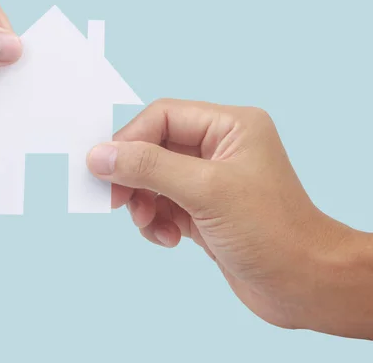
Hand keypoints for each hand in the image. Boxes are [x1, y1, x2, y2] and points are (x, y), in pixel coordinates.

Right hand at [87, 99, 372, 339]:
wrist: (304, 286)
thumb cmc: (273, 232)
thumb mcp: (205, 191)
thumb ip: (149, 168)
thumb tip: (100, 155)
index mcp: (229, 126)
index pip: (163, 117)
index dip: (130, 140)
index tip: (104, 168)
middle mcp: (219, 148)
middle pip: (154, 148)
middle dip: (135, 177)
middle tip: (118, 201)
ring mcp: (210, 181)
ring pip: (154, 179)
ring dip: (144, 204)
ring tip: (150, 226)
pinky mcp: (203, 210)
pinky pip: (162, 206)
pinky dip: (156, 222)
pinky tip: (171, 239)